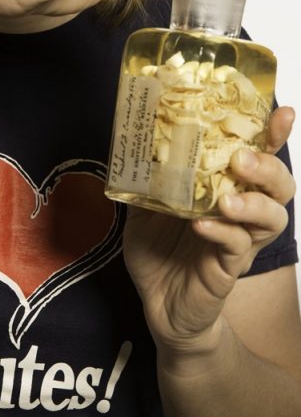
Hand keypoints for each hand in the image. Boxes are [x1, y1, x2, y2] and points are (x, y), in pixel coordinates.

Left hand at [122, 106, 295, 352]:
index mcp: (226, 187)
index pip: (258, 156)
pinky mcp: (229, 267)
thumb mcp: (145, 207)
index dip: (273, 134)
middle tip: (241, 158)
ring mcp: (240, 241)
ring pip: (273, 217)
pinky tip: (202, 225)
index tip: (282, 112)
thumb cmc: (158, 251)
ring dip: (253, 202)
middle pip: (279, 184)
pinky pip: (237, 246)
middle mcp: (242, 212)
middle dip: (268, 165)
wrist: (158, 303)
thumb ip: (146, 179)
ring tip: (227, 198)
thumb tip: (135, 144)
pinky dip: (221, 232)